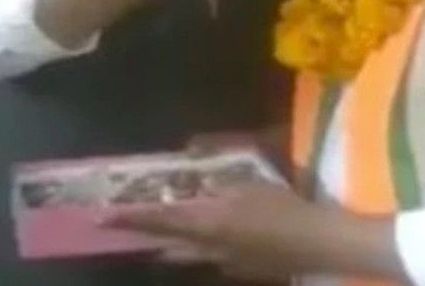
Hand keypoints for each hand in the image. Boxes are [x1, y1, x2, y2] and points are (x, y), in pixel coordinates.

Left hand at [100, 182, 403, 281]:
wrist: (321, 244)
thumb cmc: (285, 206)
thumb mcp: (251, 180)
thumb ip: (218, 170)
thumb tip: (190, 152)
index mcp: (208, 224)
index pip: (160, 222)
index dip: (131, 219)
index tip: (103, 218)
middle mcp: (210, 249)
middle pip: (169, 249)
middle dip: (150, 239)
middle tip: (134, 227)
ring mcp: (228, 265)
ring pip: (191, 258)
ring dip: (175, 247)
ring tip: (167, 237)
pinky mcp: (246, 271)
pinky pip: (215, 261)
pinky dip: (205, 250)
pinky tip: (217, 241)